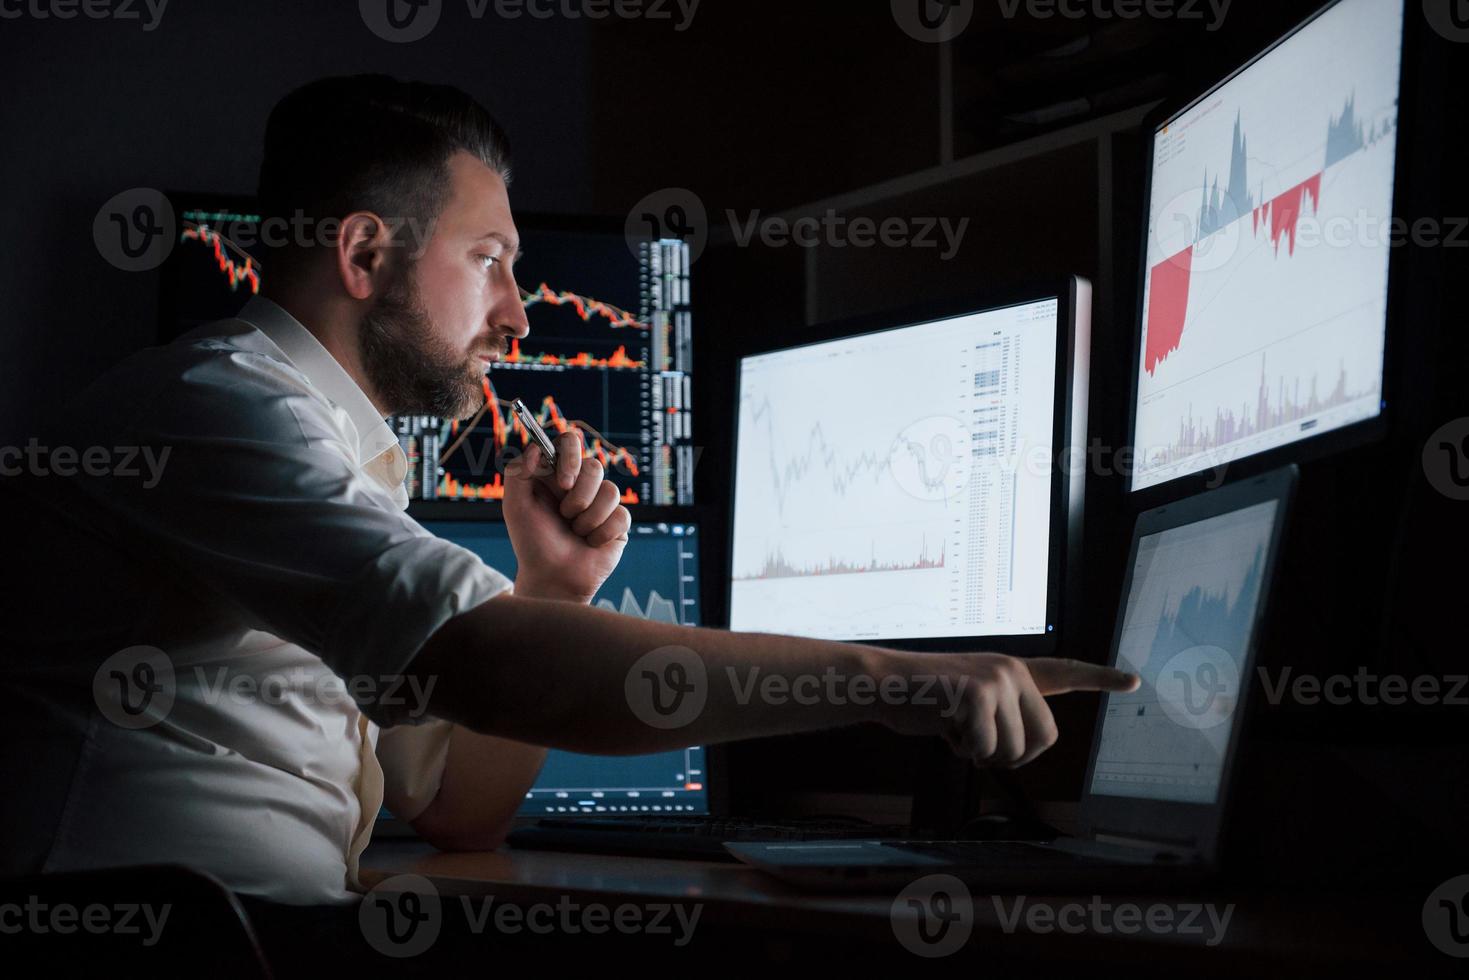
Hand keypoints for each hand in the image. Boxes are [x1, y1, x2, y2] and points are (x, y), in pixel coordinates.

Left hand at [501, 428, 630, 601]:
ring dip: (588, 518)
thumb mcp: (515, 506)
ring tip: (576, 532)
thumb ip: (517, 472)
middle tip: (565, 515)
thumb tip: (538, 448)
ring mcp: (601, 503)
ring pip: (611, 491)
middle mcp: (580, 485)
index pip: (569, 443)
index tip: (563, 481)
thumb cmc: (532, 543)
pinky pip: (622, 515)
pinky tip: (591, 543)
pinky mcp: (618, 522)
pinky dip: (602, 533)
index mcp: (556, 474)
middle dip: (579, 496)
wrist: (553, 577)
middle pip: (594, 466)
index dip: (570, 456)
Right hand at [877, 653, 1139, 767]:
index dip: (1100, 679)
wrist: (884, 682)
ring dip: (982, 754)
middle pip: (1045, 739)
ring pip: (1014, 751)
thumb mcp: (970, 701)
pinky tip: (941, 726)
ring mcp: (996, 681)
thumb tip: (1021, 749)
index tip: (1134, 681)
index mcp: (1013, 670)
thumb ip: (1001, 715)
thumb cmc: (923, 699)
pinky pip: (985, 749)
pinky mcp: (977, 696)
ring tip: (953, 728)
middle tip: (977, 745)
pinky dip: (960, 750)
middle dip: (1015, 756)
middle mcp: (1012, 670)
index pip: (1065, 672)